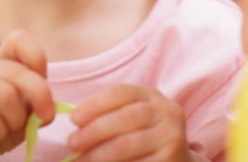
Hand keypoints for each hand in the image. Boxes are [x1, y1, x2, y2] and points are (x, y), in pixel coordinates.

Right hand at [0, 30, 54, 160]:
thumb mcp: (26, 110)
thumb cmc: (1, 124)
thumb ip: (38, 102)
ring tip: (5, 128)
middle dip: (38, 97)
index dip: (36, 58)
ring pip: (4, 97)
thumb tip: (46, 110)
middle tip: (44, 116)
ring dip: (14, 121)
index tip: (45, 80)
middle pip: (17, 73)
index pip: (18, 40)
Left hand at [67, 84, 197, 161]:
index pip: (121, 93)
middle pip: (126, 117)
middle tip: (72, 143)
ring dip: (99, 154)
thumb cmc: (143, 138)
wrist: (176, 161)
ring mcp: (172, 137)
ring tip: (80, 160)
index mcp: (152, 95)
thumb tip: (76, 126)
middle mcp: (167, 112)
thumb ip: (109, 116)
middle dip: (95, 130)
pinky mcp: (171, 160)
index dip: (95, 104)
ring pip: (128, 144)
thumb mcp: (133, 119)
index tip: (74, 119)